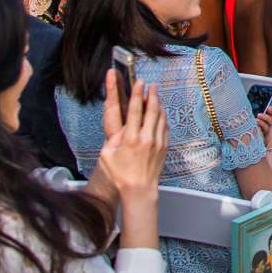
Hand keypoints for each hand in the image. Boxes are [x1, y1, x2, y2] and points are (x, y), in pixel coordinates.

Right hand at [90, 70, 167, 204]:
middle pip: (151, 110)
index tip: (139, 83)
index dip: (137, 94)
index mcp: (130, 138)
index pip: (135, 110)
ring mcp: (157, 142)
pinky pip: (165, 126)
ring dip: (158, 103)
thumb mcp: (107, 155)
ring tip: (156, 94)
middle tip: (151, 84)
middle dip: (151, 94)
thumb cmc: (121, 174)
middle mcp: (146, 138)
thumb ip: (111, 138)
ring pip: (161, 117)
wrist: (139, 189)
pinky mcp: (164, 146)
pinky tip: (160, 112)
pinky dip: (163, 116)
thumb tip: (118, 126)